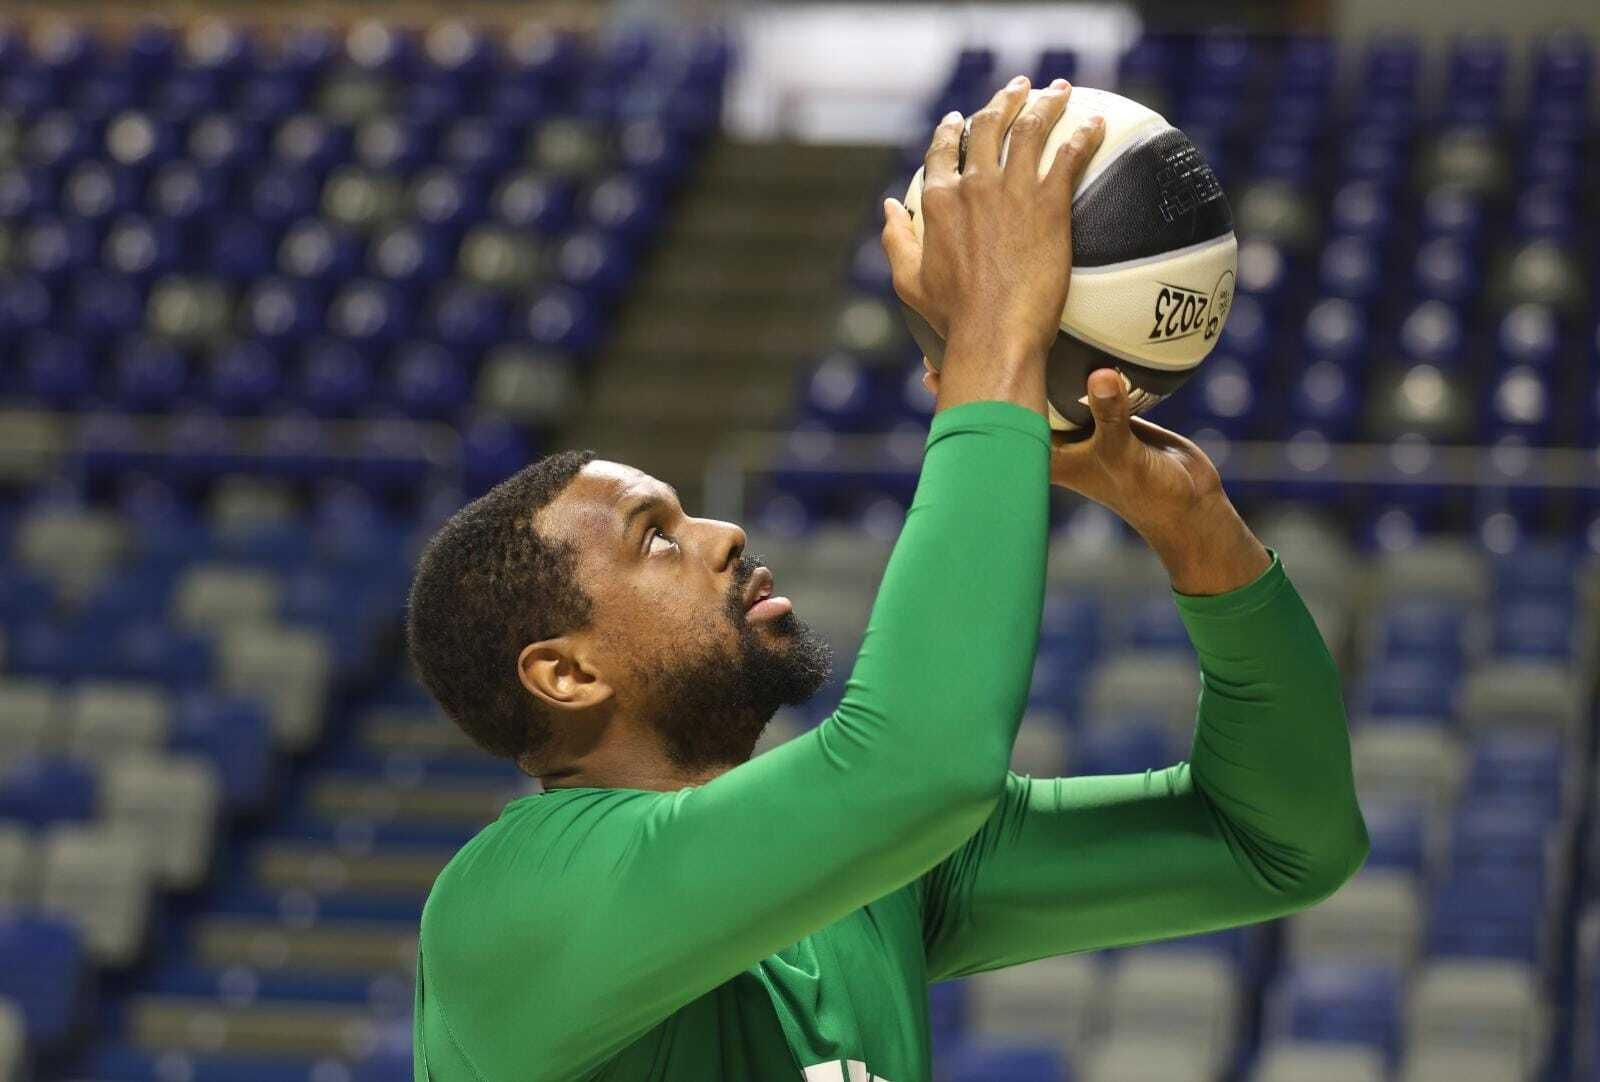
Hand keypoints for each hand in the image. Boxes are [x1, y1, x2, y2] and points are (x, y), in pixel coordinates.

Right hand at [882, 77, 1105, 413]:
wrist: (994, 334)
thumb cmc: (953, 316)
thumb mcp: (910, 281)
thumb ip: (897, 238)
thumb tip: (888, 208)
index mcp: (939, 201)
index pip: (943, 150)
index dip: (951, 130)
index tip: (959, 118)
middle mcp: (973, 185)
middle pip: (988, 127)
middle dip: (1005, 101)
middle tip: (1020, 89)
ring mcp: (1012, 190)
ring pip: (1029, 129)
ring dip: (1046, 104)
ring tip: (1058, 91)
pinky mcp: (1048, 203)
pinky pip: (1069, 155)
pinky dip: (1083, 134)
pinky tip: (1095, 123)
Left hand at [920, 361, 1269, 593]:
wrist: (1184, 503)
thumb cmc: (1148, 490)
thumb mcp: (1126, 450)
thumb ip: (1111, 414)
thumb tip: (1099, 377)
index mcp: (1043, 453)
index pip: (992, 422)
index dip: (962, 397)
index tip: (929, 370)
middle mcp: (1051, 440)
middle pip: (1006, 400)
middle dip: (981, 369)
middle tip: (949, 329)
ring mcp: (1076, 428)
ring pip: (1038, 388)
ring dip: (1020, 360)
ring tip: (991, 321)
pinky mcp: (1102, 414)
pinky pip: (1077, 380)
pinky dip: (1067, 358)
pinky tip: (1061, 326)